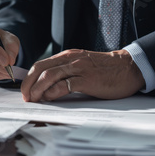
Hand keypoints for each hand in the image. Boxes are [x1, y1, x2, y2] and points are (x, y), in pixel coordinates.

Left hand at [21, 49, 145, 101]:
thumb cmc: (105, 70)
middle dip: (28, 84)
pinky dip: (53, 92)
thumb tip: (47, 88)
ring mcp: (79, 68)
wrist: (129, 68)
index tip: (25, 91)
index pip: (40, 64)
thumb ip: (66, 73)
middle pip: (40, 69)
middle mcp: (71, 59)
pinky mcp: (87, 79)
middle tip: (26, 97)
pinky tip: (49, 98)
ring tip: (34, 99)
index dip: (29, 78)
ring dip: (38, 89)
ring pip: (49, 75)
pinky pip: (65, 84)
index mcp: (67, 56)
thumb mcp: (81, 66)